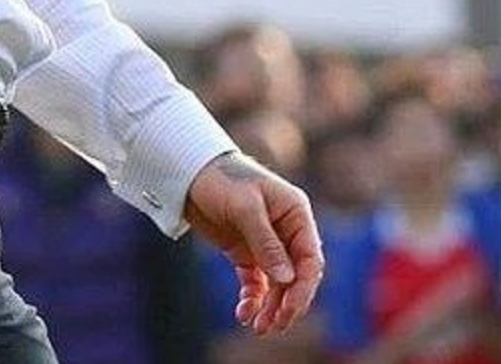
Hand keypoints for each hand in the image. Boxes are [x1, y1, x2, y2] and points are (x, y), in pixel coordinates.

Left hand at [185, 152, 323, 334]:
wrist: (189, 173)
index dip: (304, 287)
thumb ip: (266, 242)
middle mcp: (286, 231)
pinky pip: (256, 281)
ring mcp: (266, 243)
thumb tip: (287, 278)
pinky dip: (252, 298)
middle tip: (273, 326)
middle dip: (287, 303)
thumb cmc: (221, 180)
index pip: (310, 258)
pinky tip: (243, 313)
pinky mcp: (246, 252)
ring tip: (258, 327)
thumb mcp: (245, 208)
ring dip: (270, 306)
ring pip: (277, 284)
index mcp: (296, 214)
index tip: (290, 309)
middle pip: (296, 276)